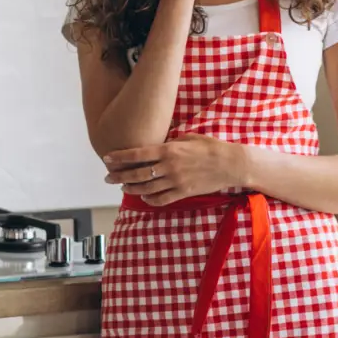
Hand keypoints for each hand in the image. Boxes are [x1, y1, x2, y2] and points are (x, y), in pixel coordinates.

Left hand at [103, 135, 245, 205]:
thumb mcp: (188, 137)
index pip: (138, 154)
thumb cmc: (210, 146)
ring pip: (147, 189)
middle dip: (119, 176)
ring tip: (122, 188)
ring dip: (132, 189)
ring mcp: (176, 181)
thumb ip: (169, 142)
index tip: (107, 158)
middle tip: (107, 177)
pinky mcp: (184, 192)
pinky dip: (150, 200)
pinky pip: (162, 199)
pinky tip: (144, 198)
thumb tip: (156, 145)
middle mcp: (169, 166)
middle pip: (137, 174)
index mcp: (169, 150)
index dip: (120, 157)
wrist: (230, 163)